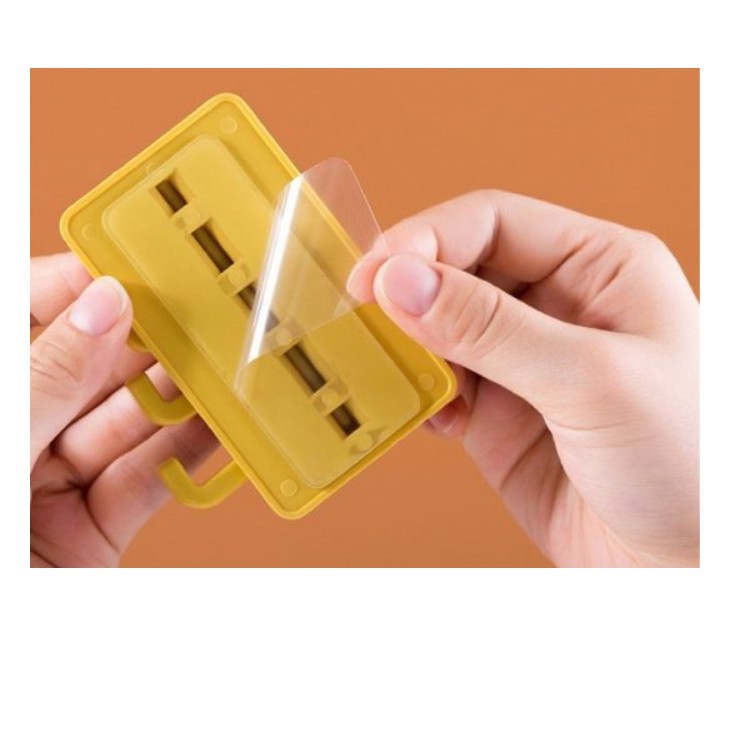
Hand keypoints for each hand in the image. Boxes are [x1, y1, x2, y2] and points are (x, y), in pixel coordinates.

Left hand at [30, 253, 216, 566]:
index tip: (138, 261)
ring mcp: (53, 480)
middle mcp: (16, 431)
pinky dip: (187, 456)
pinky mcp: (95, 527)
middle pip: (91, 368)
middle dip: (148, 344)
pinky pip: (148, 480)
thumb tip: (104, 308)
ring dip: (179, 398)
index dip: (83, 285)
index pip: (30, 315)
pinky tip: (220, 427)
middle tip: (201, 315)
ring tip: (225, 368)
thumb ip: (46, 377)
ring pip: (129, 423)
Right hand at [349, 191, 698, 566]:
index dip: (427, 239)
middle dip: (409, 293)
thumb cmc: (689, 465)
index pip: (494, 222)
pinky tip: (425, 413)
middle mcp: (558, 305)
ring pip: (440, 329)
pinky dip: (418, 394)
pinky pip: (440, 386)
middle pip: (459, 270)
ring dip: (408, 346)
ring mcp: (524, 361)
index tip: (375, 275)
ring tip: (390, 369)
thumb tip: (402, 281)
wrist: (689, 567)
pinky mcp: (499, 414)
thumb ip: (491, 329)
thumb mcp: (592, 381)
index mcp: (600, 266)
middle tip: (365, 318)